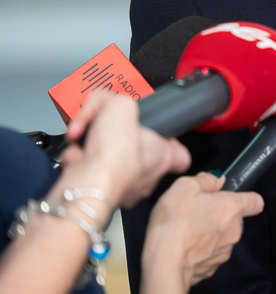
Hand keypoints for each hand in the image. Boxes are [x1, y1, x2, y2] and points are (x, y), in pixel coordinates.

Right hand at [62, 91, 190, 207]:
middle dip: (117, 141)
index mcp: (162, 157)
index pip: (180, 155)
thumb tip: (103, 101)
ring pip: (107, 163)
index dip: (170, 142)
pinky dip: (77, 162)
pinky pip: (86, 173)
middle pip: (137, 155)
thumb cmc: (116, 152)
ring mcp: (121, 188)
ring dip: (92, 149)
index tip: (160, 134)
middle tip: (107, 132)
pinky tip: (77, 158)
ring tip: (87, 142)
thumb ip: (114, 99)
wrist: (88, 183)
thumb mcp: (120, 105)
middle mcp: (145, 177)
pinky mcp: (96, 194)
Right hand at [143, 173, 264, 288]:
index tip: (232, 197)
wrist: (164, 262)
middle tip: (197, 212)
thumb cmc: (174, 224)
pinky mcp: (212, 267)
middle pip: (234, 219)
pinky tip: (184, 247)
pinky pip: (210, 254)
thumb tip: (216, 180)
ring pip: (222, 237)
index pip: (255, 201)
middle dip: (219, 215)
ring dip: (209, 233)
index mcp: (232, 208)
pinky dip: (200, 250)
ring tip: (187, 231)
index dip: (246, 197)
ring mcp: (224, 251)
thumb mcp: (185, 187)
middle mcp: (234, 231)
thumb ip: (206, 180)